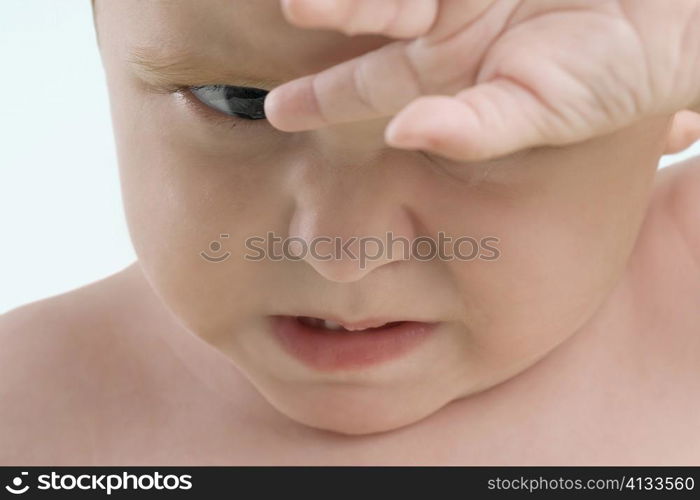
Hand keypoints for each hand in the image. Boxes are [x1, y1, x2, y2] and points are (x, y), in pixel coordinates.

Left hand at [265, 0, 699, 161]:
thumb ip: (474, 128)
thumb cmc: (619, 72)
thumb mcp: (544, 110)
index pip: (370, 86)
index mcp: (452, 71)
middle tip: (296, 7)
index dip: (322, 99)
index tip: (276, 114)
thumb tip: (403, 136)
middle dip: (332, 11)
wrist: (676, 17)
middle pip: (369, 12)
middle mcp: (447, 20)